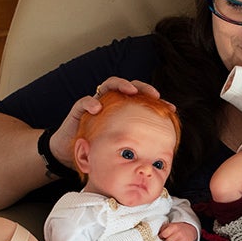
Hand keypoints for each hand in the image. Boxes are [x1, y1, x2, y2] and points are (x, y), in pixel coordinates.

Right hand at [48, 78, 164, 168]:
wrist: (70, 156)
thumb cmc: (98, 150)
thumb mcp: (122, 147)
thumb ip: (139, 145)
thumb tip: (165, 154)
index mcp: (123, 111)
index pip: (142, 100)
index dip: (157, 102)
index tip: (171, 108)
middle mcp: (111, 103)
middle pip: (128, 86)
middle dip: (142, 87)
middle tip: (154, 94)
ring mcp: (95, 103)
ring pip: (108, 85)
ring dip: (120, 85)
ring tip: (130, 91)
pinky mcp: (79, 110)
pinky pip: (84, 101)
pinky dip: (91, 102)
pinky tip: (98, 108)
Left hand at [159, 221, 196, 240]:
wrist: (189, 229)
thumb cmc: (178, 228)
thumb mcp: (170, 225)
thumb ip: (163, 229)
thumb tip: (156, 235)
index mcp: (174, 227)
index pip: (164, 234)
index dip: (162, 236)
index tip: (162, 236)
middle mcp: (179, 233)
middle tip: (168, 240)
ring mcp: (183, 240)